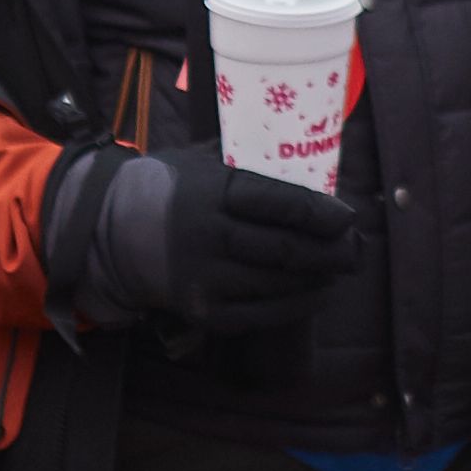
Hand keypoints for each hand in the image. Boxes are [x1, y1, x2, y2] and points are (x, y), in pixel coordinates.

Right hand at [68, 145, 361, 335]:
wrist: (112, 235)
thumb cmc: (169, 189)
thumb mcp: (201, 160)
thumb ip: (246, 161)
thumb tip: (307, 157)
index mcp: (211, 192)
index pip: (279, 204)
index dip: (321, 213)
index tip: (348, 216)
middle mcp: (208, 237)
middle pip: (287, 249)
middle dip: (332, 250)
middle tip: (358, 246)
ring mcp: (206, 279)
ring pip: (281, 283)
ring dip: (321, 276)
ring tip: (344, 266)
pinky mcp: (206, 312)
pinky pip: (265, 313)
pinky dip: (300, 304)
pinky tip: (321, 292)